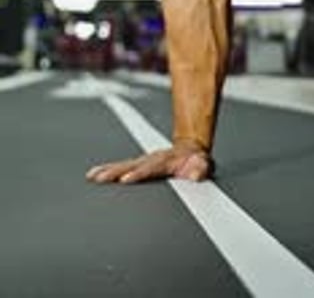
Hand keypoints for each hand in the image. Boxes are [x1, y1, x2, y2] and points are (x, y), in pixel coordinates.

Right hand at [86, 145, 213, 184]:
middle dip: (116, 171)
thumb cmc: (196, 161)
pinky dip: (106, 169)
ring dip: (108, 170)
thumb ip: (201, 168)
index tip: (125, 179)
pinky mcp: (137, 165)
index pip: (150, 168)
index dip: (138, 174)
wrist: (191, 150)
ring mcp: (144, 160)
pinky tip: (94, 175)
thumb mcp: (205, 164)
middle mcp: (152, 159)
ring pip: (123, 164)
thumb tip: (195, 174)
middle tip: (101, 178)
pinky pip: (120, 166)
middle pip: (131, 165)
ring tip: (93, 176)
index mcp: (166, 160)